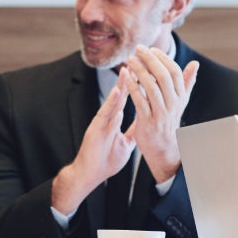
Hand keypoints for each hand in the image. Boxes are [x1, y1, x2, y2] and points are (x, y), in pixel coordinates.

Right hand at [54, 77, 135, 212]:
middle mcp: (108, 117)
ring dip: (121, 85)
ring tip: (129, 69)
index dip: (137, 86)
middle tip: (139, 62)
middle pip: (121, 94)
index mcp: (115, 120)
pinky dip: (111, 101)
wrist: (90, 174)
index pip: (128, 99)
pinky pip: (105, 113)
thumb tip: (143, 125)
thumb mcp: (125, 145)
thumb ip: (132, 132)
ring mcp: (102, 121)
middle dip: (130, 79)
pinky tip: (117, 91)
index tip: (147, 72)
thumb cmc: (105, 161)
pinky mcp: (96, 128)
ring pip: (113, 100)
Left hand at [121, 46, 198, 183]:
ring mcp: (161, 113)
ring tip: (130, 59)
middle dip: (150, 60)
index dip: (162, 58)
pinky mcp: (148, 121)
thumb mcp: (180, 101)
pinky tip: (125, 77)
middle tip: (138, 48)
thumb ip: (186, 82)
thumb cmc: (169, 120)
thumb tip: (195, 64)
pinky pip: (140, 100)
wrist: (163, 148)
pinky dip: (133, 86)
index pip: (174, 71)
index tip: (150, 48)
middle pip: (163, 76)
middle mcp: (173, 104)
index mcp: (180, 96)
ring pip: (151, 86)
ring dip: (139, 70)